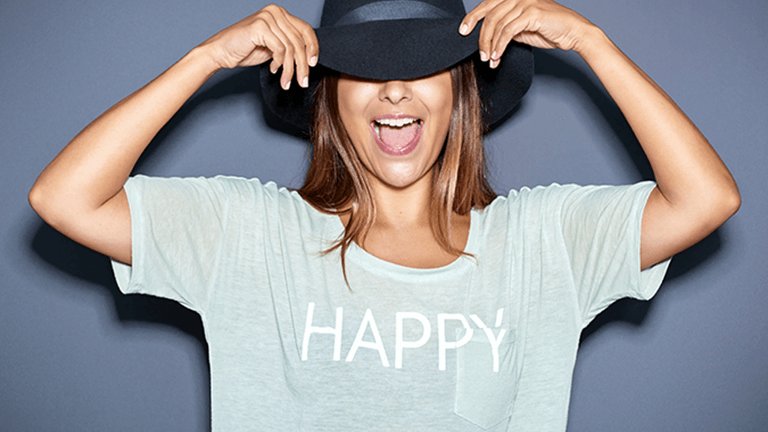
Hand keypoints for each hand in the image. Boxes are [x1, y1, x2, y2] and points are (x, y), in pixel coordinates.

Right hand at [197, 4, 318, 89]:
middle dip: (302, 65)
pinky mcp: (260, 26)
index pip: (306, 29)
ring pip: (290, 48)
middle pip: (299, 41)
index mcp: (280, 13)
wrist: (221, 52)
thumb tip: (309, 56)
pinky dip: (278, 63)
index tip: (313, 64)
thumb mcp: (274, 46)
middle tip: (303, 81)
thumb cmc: (245, 49)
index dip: (313, 48)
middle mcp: (275, 12)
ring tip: (286, 81)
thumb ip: (289, 45)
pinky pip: (279, 49)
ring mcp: (268, 17)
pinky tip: (273, 69)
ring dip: (289, 69)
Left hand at [458, 0, 597, 66]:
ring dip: (490, 45)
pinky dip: (500, 45)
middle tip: (477, 52)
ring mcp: (525, 2)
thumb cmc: (549, 30)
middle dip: (479, 34)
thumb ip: (506, 28)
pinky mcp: (531, 12)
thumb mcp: (522, 29)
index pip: (488, 4)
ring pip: (497, 24)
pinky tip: (497, 56)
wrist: (573, 32)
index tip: (462, 30)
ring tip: (489, 60)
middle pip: (490, 14)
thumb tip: (488, 37)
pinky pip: (508, 31)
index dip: (473, 16)